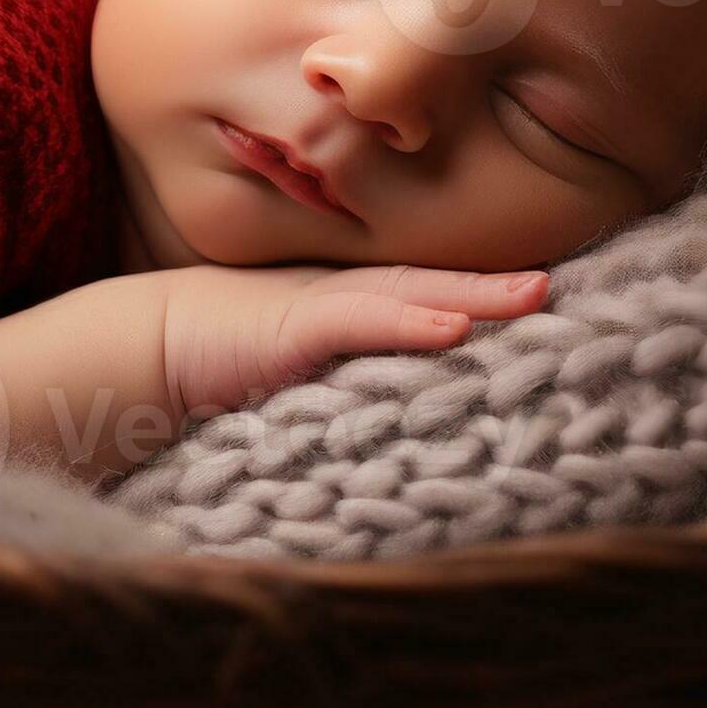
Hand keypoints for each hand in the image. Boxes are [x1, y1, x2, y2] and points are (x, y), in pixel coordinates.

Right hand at [160, 264, 549, 422]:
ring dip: (474, 294)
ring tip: (535, 294)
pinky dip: (408, 322)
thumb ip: (348, 381)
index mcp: (348, 310)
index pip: (427, 296)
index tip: (551, 295)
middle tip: (565, 285)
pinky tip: (452, 326)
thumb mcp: (296, 373)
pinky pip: (360, 321)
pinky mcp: (291, 329)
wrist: (142, 349)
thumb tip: (408, 422)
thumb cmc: (217, 365)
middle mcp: (342, 299)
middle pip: (435, 287)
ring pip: (411, 295)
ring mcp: (318, 307)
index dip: (486, 293)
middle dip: (500, 287)